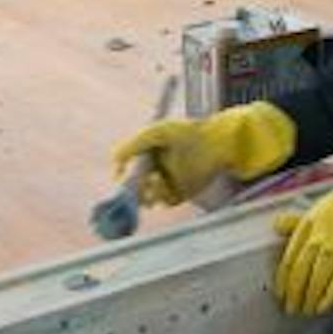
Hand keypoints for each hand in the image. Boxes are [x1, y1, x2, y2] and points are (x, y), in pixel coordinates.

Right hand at [110, 102, 295, 206]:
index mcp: (151, 154)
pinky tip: (161, 184)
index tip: (119, 175)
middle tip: (128, 188)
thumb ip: (131, 146)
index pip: (130, 169)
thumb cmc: (187, 132)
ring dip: (145, 193)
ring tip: (152, 181)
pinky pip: (165, 201)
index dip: (122, 174)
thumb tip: (115, 163)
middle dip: (130, 189)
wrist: (217, 142)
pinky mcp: (182, 193)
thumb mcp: (154, 133)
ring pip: (148, 197)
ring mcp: (170, 183)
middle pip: (136, 187)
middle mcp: (159, 170)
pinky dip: (159, 196)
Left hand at [272, 179, 332, 314]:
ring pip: (316, 278)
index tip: (280, 294)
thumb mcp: (325, 204)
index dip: (282, 279)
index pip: (289, 256)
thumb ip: (300, 219)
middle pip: (299, 271)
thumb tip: (275, 225)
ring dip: (309, 298)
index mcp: (310, 221)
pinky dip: (328, 297)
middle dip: (293, 294)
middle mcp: (320, 234)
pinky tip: (322, 308)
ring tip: (306, 312)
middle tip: (290, 309)